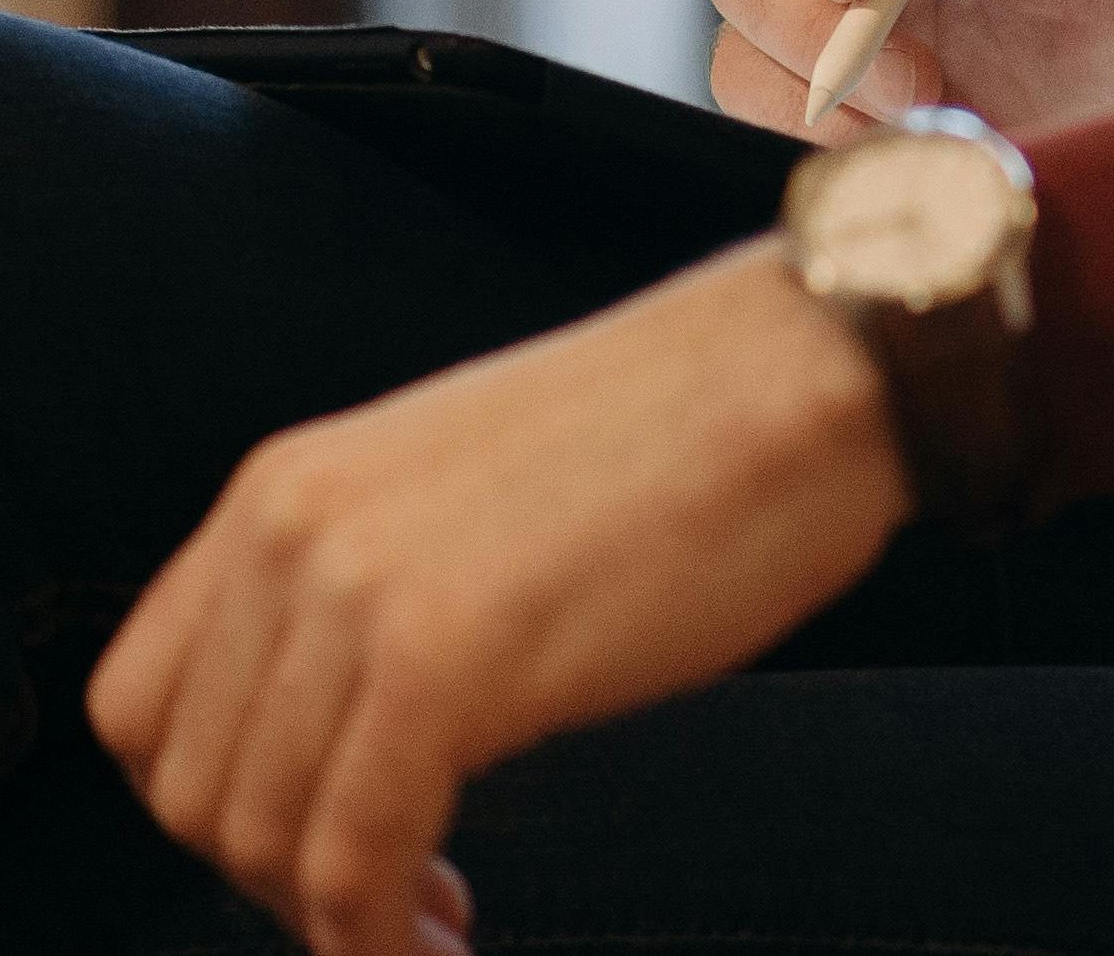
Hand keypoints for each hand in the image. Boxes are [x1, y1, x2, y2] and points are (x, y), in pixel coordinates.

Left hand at [89, 244, 909, 955]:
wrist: (815, 368)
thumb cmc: (688, 429)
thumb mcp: (464, 487)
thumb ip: (370, 581)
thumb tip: (340, 730)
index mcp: (289, 485)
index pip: (145, 705)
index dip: (216, 802)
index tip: (302, 842)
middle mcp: (293, 531)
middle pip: (191, 789)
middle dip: (275, 875)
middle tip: (386, 895)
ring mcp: (360, 596)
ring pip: (260, 839)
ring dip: (333, 916)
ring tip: (427, 923)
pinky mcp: (442, 663)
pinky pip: (354, 859)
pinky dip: (381, 935)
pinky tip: (441, 937)